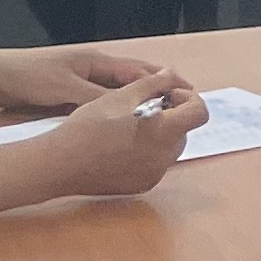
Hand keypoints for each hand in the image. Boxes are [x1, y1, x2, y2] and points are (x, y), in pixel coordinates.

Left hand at [0, 45, 171, 113]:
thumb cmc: (31, 77)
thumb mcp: (65, 89)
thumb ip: (97, 98)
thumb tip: (127, 110)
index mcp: (97, 62)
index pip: (139, 71)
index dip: (164, 81)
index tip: (186, 93)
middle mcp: (93, 70)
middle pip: (133, 79)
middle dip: (156, 90)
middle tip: (180, 105)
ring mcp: (81, 82)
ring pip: (118, 92)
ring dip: (136, 101)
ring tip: (157, 116)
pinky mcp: (69, 94)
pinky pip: (101, 102)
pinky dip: (116, 109)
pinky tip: (122, 122)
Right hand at [40, 71, 206, 198]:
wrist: (60, 162)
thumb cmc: (89, 126)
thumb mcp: (121, 96)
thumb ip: (153, 83)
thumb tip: (171, 75)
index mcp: (165, 132)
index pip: (200, 113)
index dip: (188, 99)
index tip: (167, 96)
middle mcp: (165, 157)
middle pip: (184, 131)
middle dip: (171, 116)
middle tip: (145, 107)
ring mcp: (154, 174)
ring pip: (170, 148)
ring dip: (160, 134)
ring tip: (130, 125)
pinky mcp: (142, 185)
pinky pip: (155, 164)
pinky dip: (148, 152)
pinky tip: (122, 145)